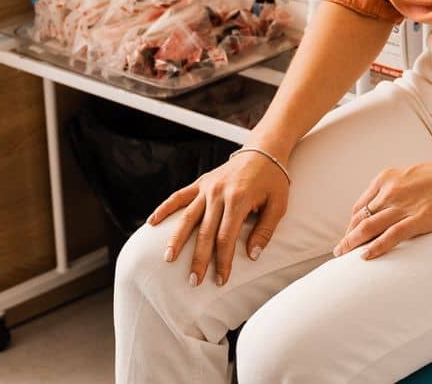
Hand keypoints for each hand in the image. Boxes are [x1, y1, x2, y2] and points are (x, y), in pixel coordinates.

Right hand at [149, 150, 289, 287]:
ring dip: (177, 239)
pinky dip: (164, 209)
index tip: (221, 280)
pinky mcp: (201, 182)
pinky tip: (152, 222)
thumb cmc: (273, 180)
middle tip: (193, 281)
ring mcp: (207, 187)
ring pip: (187, 216)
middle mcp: (219, 193)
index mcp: (239, 199)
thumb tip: (252, 255)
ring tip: (167, 258)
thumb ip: (265, 231)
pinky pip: (179, 196)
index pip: (226, 237)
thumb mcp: (278, 206)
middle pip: (205, 232)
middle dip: (199, 259)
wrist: (263, 151)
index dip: (223, 261)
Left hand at [333, 154, 431, 259]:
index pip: (361, 205)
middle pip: (361, 217)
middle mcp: (389, 191)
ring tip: (343, 255)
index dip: (352, 223)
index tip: (349, 234)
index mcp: (386, 178)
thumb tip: (386, 207)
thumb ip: (396, 189)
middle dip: (348, 235)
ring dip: (353, 242)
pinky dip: (376, 247)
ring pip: (369, 227)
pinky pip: (391, 235)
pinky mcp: (419, 218)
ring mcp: (403, 205)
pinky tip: (365, 256)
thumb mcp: (410, 175)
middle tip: (338, 250)